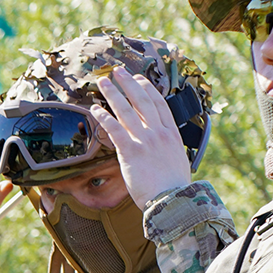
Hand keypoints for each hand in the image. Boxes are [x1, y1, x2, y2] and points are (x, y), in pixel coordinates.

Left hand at [87, 68, 193, 211]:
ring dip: (113, 94)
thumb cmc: (174, 187)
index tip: (138, 79)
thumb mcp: (177, 161)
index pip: (158, 104)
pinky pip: (115, 129)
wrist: (173, 201)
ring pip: (127, 111)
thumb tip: (162, 150)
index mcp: (172, 134)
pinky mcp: (131, 152)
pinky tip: (95, 109)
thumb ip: (167, 150)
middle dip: (128, 83)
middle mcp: (159, 133)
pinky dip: (104, 117)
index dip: (147, 89)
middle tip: (117, 71)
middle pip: (142, 101)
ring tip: (103, 82)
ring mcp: (145, 141)